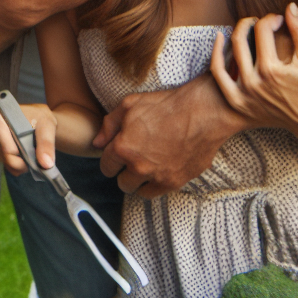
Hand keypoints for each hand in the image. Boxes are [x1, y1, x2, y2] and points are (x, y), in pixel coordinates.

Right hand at [0, 102, 57, 175]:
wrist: (36, 119)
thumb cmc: (39, 118)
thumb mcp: (46, 126)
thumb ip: (46, 143)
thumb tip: (46, 164)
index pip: (8, 148)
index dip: (23, 153)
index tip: (33, 148)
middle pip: (6, 157)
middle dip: (23, 161)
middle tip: (36, 153)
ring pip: (6, 163)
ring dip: (21, 163)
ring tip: (30, 150)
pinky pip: (5, 165)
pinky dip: (17, 164)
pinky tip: (23, 153)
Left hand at [93, 73, 244, 196]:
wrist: (202, 112)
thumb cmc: (166, 105)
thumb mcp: (130, 105)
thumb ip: (109, 125)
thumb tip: (96, 142)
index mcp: (123, 147)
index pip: (106, 167)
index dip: (110, 160)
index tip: (116, 156)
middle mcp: (138, 166)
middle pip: (121, 182)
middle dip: (123, 172)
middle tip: (133, 159)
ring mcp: (157, 176)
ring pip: (138, 190)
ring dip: (139, 181)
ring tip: (146, 166)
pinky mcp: (176, 182)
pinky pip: (157, 192)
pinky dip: (155, 184)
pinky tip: (159, 170)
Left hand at [211, 4, 297, 142]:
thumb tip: (289, 6)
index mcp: (272, 70)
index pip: (262, 31)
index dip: (270, 19)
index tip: (278, 19)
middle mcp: (254, 83)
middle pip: (241, 39)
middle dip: (250, 23)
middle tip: (259, 20)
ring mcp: (243, 94)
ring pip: (228, 55)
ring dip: (234, 34)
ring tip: (245, 26)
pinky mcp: (237, 102)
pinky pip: (218, 75)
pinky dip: (216, 55)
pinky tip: (220, 38)